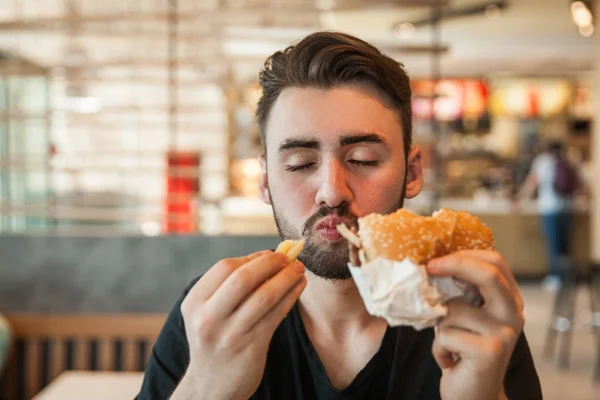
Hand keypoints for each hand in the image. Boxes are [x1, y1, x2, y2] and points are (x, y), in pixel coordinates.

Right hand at [173, 250, 306, 399]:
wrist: (212, 386)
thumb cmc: (215, 340)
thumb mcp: (208, 313)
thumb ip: (230, 286)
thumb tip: (268, 255)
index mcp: (195, 302)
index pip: (224, 267)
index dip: (251, 257)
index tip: (271, 253)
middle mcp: (208, 317)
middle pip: (243, 277)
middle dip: (271, 263)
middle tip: (289, 257)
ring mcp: (230, 333)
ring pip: (265, 295)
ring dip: (287, 277)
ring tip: (298, 269)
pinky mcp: (251, 346)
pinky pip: (277, 314)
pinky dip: (291, 295)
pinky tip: (298, 287)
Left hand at [427, 250, 523, 399]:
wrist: (475, 394)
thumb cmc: (463, 349)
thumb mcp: (465, 315)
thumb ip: (460, 292)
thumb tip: (431, 262)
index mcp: (509, 298)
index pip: (495, 262)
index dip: (464, 255)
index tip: (436, 259)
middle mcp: (513, 313)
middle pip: (488, 275)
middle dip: (454, 265)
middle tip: (430, 267)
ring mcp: (504, 333)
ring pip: (453, 310)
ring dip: (439, 325)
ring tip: (449, 341)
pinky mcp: (490, 351)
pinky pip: (446, 335)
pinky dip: (438, 348)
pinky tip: (450, 359)